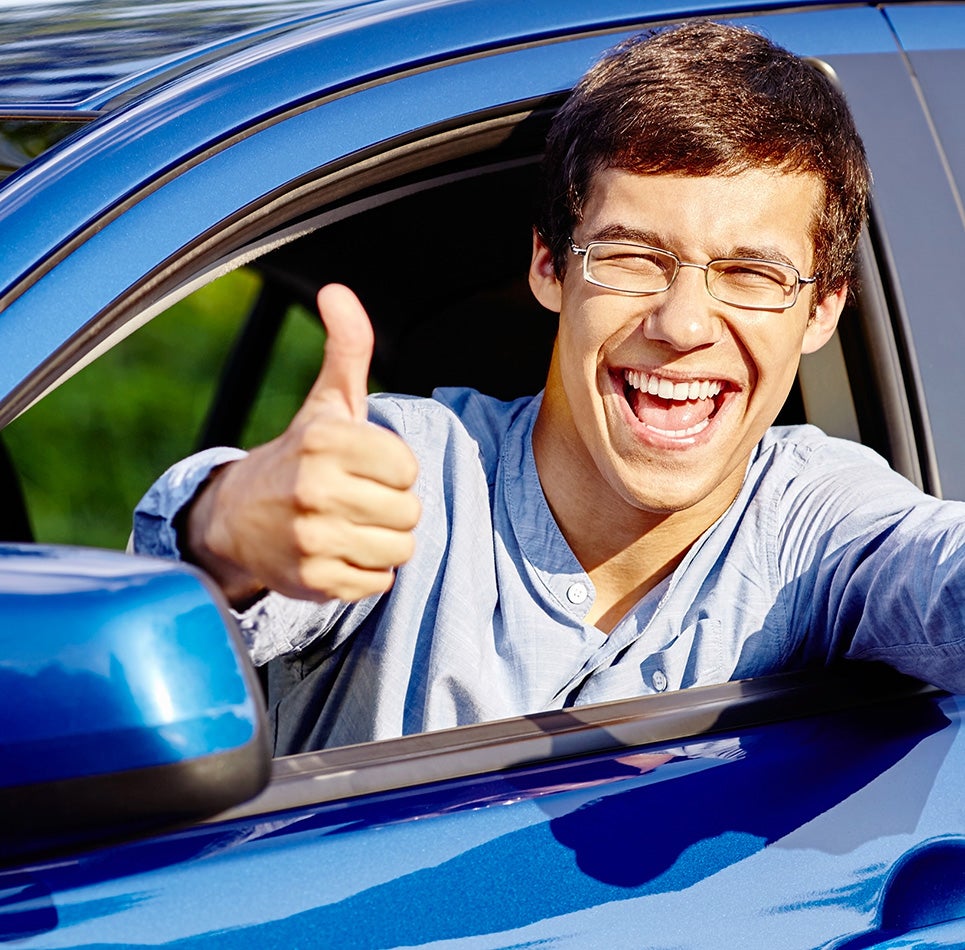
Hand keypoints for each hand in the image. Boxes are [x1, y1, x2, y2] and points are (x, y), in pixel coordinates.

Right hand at [187, 284, 420, 606]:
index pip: (407, 467)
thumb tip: (337, 291)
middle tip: (356, 499)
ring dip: (382, 541)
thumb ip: (346, 349)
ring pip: (399, 549)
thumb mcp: (325, 402)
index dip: (392, 468)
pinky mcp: (313, 582)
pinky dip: (366, 572)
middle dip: (390, 507)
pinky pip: (378, 582)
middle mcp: (315, 489)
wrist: (234, 519)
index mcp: (326, 441)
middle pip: (409, 511)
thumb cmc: (298, 456)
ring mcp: (312, 539)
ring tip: (349, 526)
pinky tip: (338, 552)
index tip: (363, 466)